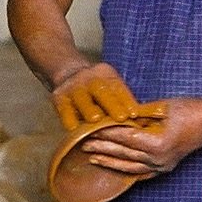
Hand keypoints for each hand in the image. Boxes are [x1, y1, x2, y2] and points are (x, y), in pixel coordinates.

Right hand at [50, 62, 166, 131]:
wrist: (67, 73)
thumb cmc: (97, 88)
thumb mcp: (110, 85)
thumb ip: (122, 100)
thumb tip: (143, 119)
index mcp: (105, 73)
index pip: (118, 87)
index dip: (127, 100)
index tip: (135, 114)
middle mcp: (88, 77)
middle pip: (101, 91)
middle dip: (112, 104)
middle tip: (121, 118)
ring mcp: (72, 86)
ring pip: (82, 99)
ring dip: (89, 110)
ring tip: (96, 121)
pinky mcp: (58, 96)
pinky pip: (64, 109)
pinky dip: (69, 118)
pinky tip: (74, 129)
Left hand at [77, 97, 201, 178]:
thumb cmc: (190, 109)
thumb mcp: (162, 107)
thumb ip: (138, 113)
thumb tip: (117, 115)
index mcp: (157, 143)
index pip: (125, 138)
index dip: (107, 134)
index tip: (91, 130)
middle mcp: (158, 159)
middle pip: (124, 154)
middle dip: (102, 148)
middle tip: (83, 144)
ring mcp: (162, 165)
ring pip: (130, 167)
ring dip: (110, 162)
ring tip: (93, 158)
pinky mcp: (165, 167)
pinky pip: (141, 173)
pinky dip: (126, 170)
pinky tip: (114, 168)